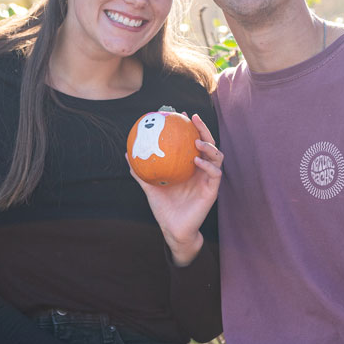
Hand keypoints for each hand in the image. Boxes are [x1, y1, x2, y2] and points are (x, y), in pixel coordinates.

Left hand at [128, 113, 222, 264]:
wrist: (174, 229)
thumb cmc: (164, 208)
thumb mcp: (150, 186)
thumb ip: (140, 171)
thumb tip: (127, 154)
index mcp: (190, 166)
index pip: (193, 142)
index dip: (190, 127)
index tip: (183, 114)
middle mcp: (202, 170)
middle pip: (208, 144)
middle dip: (203, 129)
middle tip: (193, 118)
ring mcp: (209, 179)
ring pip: (217, 156)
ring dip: (209, 146)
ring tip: (196, 141)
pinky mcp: (213, 190)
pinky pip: (215, 173)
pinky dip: (208, 165)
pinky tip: (197, 161)